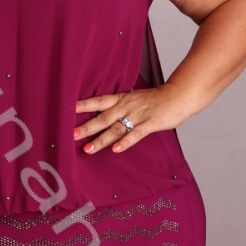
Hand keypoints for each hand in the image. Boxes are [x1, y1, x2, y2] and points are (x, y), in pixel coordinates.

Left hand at [74, 85, 190, 154]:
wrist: (179, 95)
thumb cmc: (156, 99)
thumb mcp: (134, 98)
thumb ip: (120, 106)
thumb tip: (105, 114)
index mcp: (122, 99)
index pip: (98, 101)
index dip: (83, 105)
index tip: (67, 109)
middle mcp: (126, 106)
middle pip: (102, 117)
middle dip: (86, 127)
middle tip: (71, 134)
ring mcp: (138, 115)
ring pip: (115, 129)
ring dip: (100, 140)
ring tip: (87, 149)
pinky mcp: (150, 123)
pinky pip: (135, 134)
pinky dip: (124, 142)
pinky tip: (115, 150)